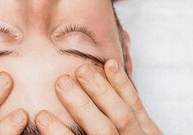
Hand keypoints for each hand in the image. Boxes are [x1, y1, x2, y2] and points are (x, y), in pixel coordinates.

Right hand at [35, 59, 161, 133]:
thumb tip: (44, 121)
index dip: (59, 134)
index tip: (42, 116)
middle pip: (103, 129)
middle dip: (82, 105)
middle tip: (62, 83)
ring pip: (122, 114)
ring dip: (101, 90)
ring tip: (82, 70)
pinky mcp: (150, 128)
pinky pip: (137, 104)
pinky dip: (123, 84)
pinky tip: (110, 65)